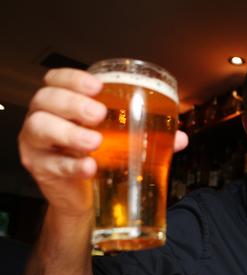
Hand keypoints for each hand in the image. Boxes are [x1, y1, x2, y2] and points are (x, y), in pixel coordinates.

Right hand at [18, 68, 187, 215]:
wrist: (84, 196)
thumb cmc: (100, 156)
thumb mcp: (122, 141)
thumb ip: (151, 136)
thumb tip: (181, 138)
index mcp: (64, 103)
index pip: (57, 79)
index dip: (72, 78)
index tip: (97, 86)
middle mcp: (45, 118)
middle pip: (46, 99)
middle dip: (72, 103)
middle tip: (98, 115)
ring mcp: (38, 144)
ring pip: (39, 127)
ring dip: (69, 133)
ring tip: (94, 142)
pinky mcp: (41, 169)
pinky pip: (51, 164)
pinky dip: (72, 165)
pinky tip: (89, 167)